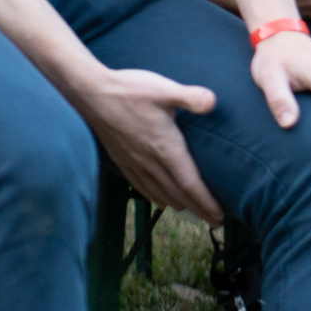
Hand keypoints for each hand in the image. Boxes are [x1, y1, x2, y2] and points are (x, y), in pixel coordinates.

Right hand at [70, 66, 223, 222]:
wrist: (91, 94)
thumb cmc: (129, 91)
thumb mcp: (165, 89)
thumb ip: (191, 97)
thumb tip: (213, 102)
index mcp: (165, 147)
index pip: (189, 184)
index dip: (205, 202)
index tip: (219, 216)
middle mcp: (150, 161)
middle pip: (178, 194)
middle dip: (198, 209)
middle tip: (214, 221)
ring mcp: (134, 162)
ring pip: (160, 193)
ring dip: (179, 205)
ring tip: (193, 213)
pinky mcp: (122, 159)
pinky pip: (141, 186)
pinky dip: (155, 197)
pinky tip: (160, 201)